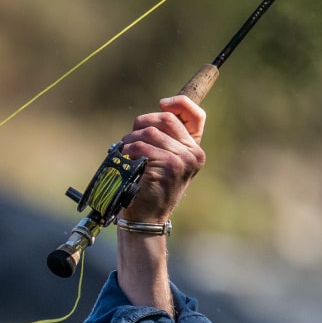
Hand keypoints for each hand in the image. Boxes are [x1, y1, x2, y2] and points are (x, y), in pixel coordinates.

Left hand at [119, 95, 205, 224]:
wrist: (146, 218)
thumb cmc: (149, 189)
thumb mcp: (162, 161)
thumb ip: (165, 139)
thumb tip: (155, 112)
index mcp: (195, 149)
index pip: (196, 115)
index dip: (179, 103)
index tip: (161, 104)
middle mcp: (193, 154)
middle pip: (166, 119)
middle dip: (142, 124)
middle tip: (130, 140)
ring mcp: (183, 160)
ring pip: (150, 133)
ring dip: (130, 140)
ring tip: (125, 154)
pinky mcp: (170, 166)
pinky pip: (142, 147)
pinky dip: (128, 151)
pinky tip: (125, 161)